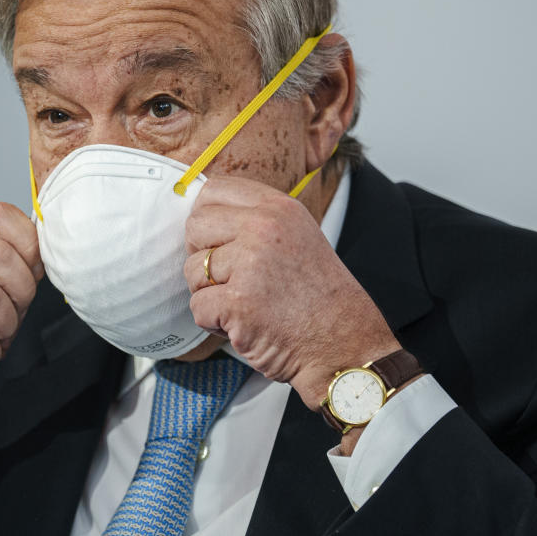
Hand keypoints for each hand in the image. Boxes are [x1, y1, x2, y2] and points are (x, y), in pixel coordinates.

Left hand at [183, 176, 400, 409]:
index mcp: (278, 208)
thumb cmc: (318, 299)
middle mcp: (264, 228)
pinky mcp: (238, 303)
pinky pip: (198, 307)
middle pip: (195, 225)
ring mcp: (250, 264)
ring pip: (192, 270)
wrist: (344, 345)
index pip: (214, 190)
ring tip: (245, 305)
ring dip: (209, 294)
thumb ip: (256, 221)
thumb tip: (205, 216)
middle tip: (229, 278)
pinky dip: (214, 323)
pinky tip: (245, 325)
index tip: (219, 241)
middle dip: (202, 256)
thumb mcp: (297, 237)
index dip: (207, 218)